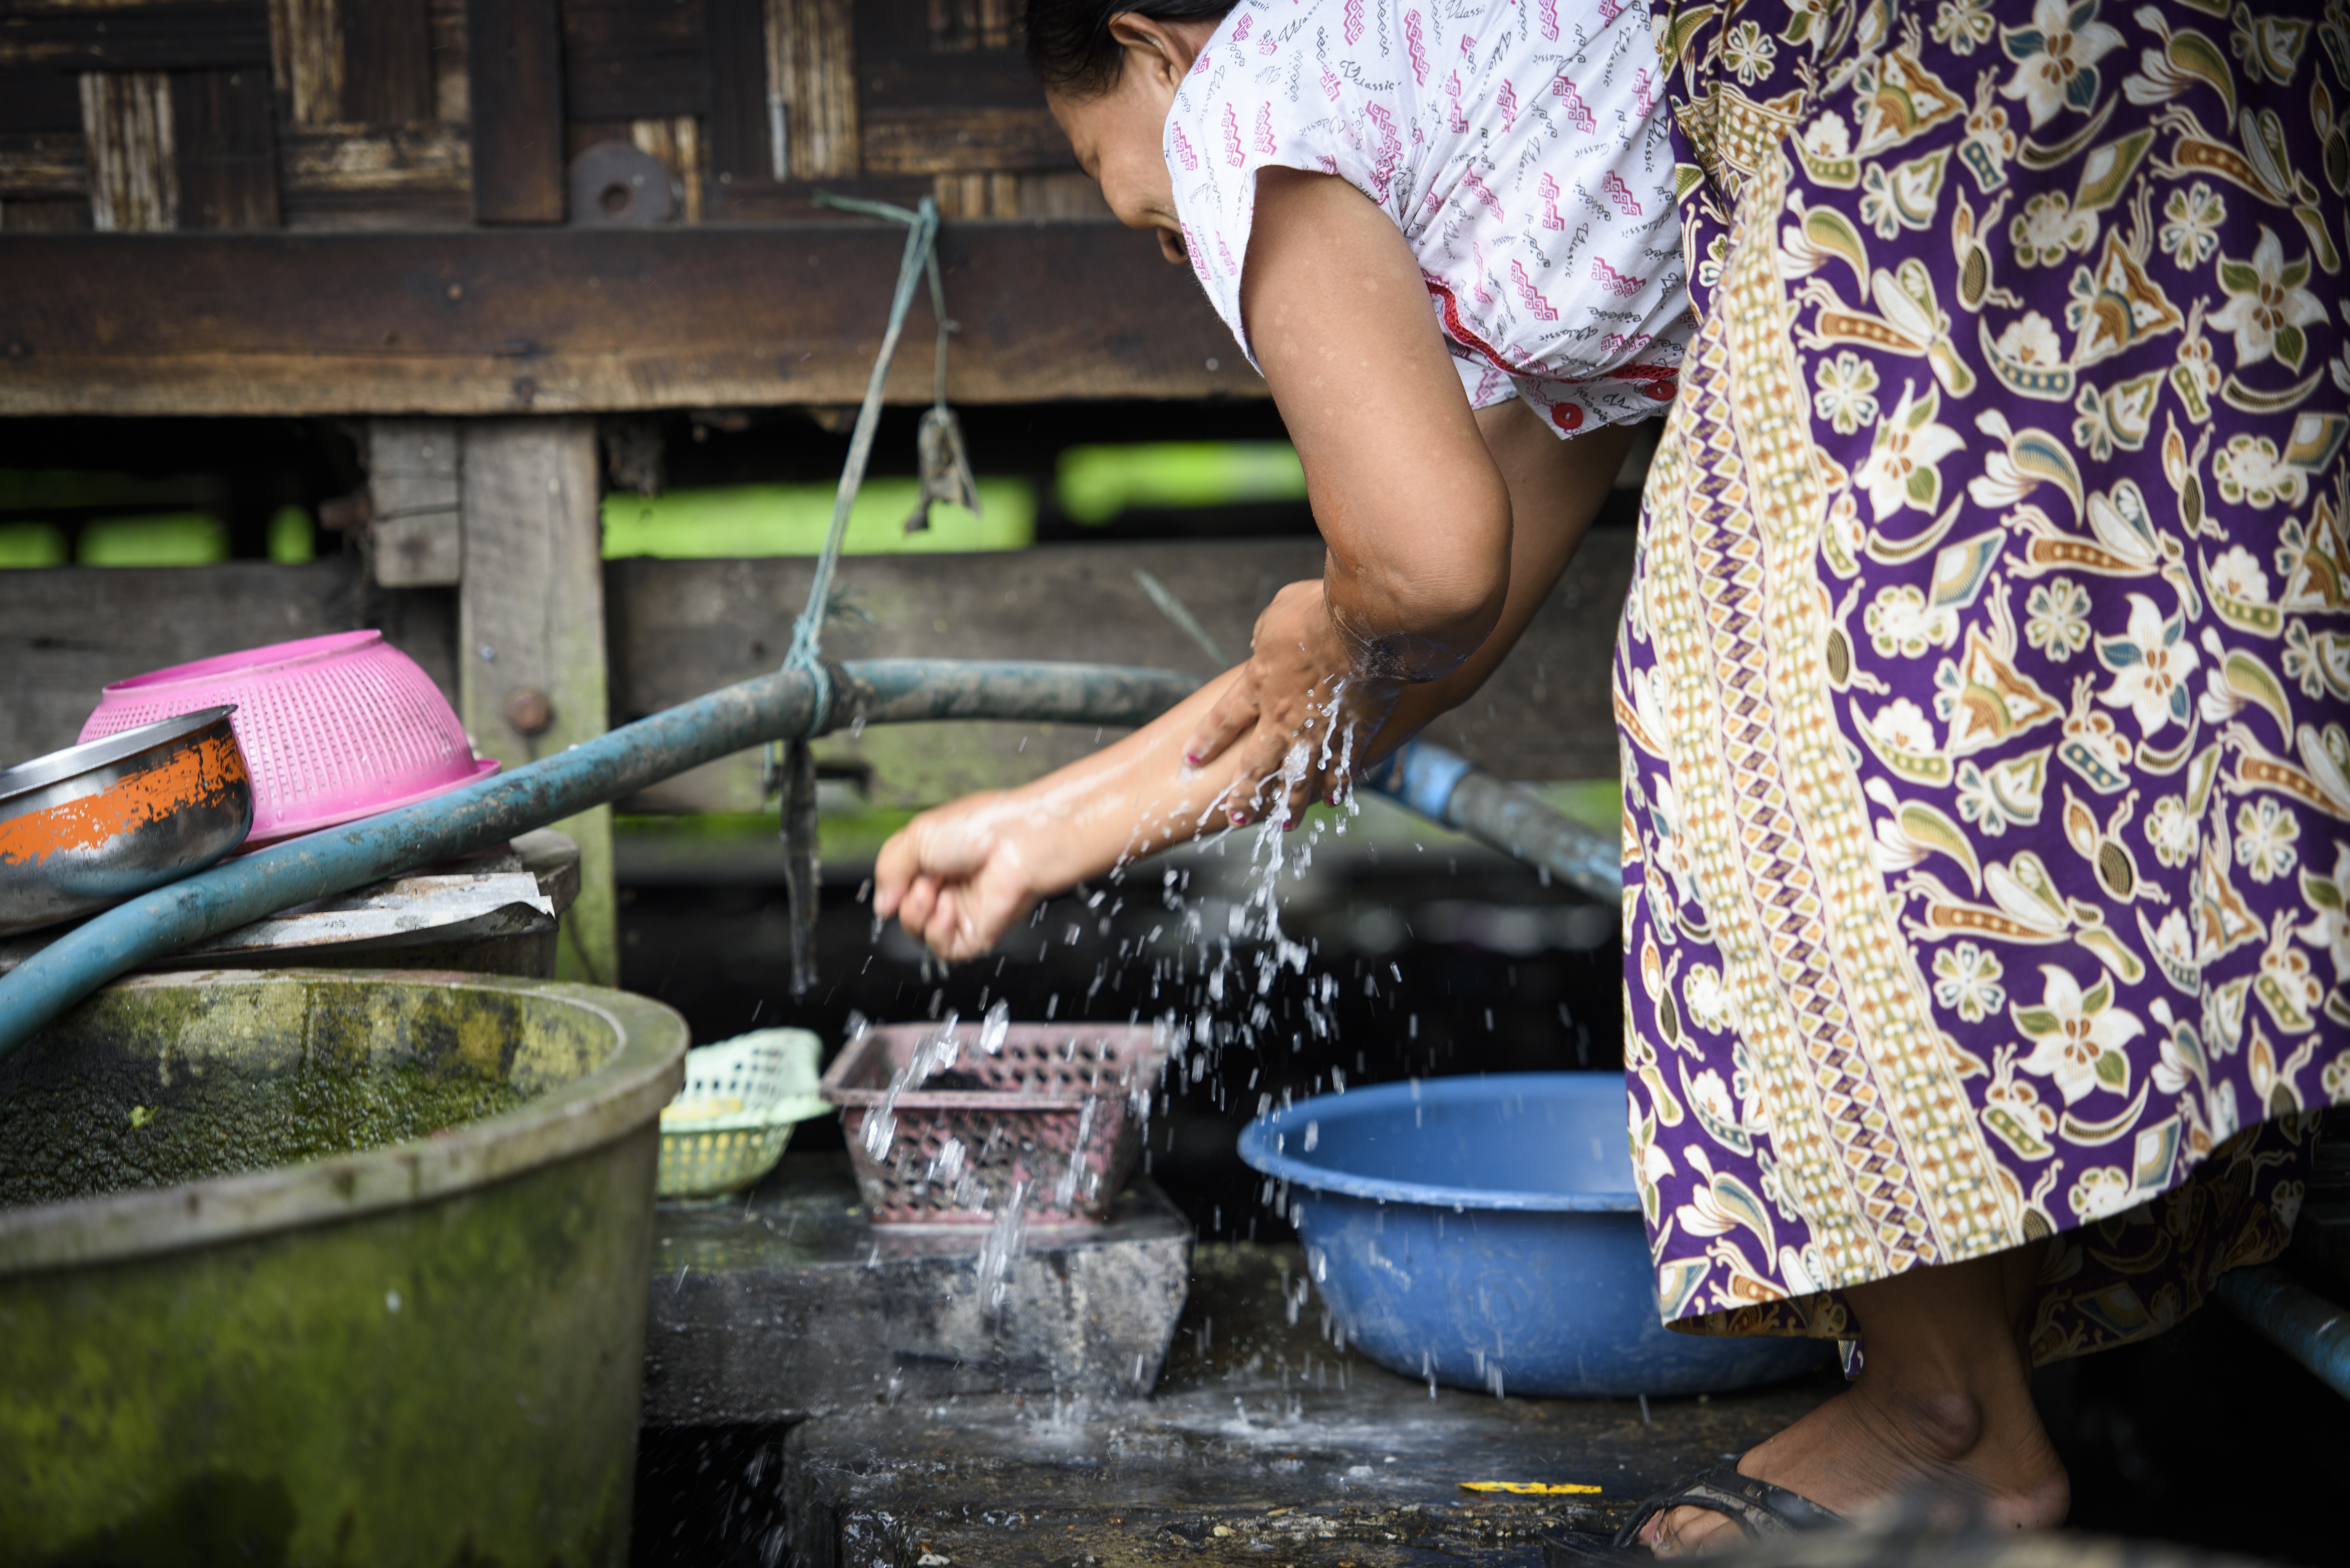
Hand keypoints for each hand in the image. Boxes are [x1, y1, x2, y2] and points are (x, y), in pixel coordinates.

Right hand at [872, 793, 1051, 960]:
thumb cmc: (980, 828)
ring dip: (918, 913)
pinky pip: (943, 949)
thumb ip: (888, 870)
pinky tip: (948, 908)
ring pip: (920, 934)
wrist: (1017, 842)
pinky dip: (938, 931)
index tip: (897, 878)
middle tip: (923, 880)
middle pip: (906, 913)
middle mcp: (949, 888)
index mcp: (935, 863)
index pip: (899, 888)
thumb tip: (881, 906)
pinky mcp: (977, 933)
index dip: (893, 886)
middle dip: (906, 897)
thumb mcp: (916, 836)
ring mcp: (963, 912)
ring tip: (934, 891)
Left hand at [1182, 579, 1400, 827]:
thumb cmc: (1319, 609)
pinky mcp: (1354, 732)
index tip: (1191, 758)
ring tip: (1284, 827)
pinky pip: (1343, 766)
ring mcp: (1319, 729)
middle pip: (1257, 763)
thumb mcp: (1278, 613)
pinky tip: (1335, 802)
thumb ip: (1266, 635)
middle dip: (1244, 793)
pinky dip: (1338, 786)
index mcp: (1259, 683)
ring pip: (1298, 777)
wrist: (1365, 624)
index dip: (1207, 738)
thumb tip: (1261, 642)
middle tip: (1234, 818)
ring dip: (1289, 805)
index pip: (1225, 717)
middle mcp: (1284, 716)